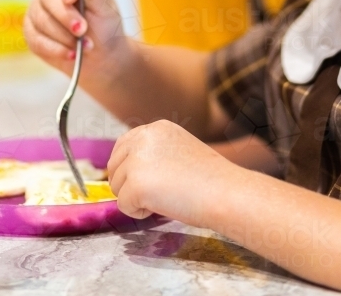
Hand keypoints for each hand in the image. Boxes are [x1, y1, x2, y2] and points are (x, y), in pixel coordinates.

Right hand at [24, 0, 131, 77]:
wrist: (102, 58)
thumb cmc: (106, 28)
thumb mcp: (104, 7)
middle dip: (65, 16)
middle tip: (82, 30)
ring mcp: (39, 11)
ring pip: (40, 19)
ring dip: (64, 36)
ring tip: (84, 46)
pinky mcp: (32, 32)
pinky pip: (35, 39)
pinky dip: (55, 49)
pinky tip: (71, 54)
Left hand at [107, 119, 235, 225]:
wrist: (226, 193)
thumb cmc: (211, 179)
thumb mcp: (180, 151)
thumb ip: (155, 154)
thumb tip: (130, 171)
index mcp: (156, 128)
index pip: (123, 145)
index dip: (128, 168)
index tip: (142, 181)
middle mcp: (143, 138)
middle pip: (114, 167)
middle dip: (128, 184)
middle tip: (156, 194)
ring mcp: (137, 160)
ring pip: (117, 187)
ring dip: (136, 199)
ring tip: (166, 198)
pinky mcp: (135, 184)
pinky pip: (123, 206)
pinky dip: (139, 213)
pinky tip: (164, 207)